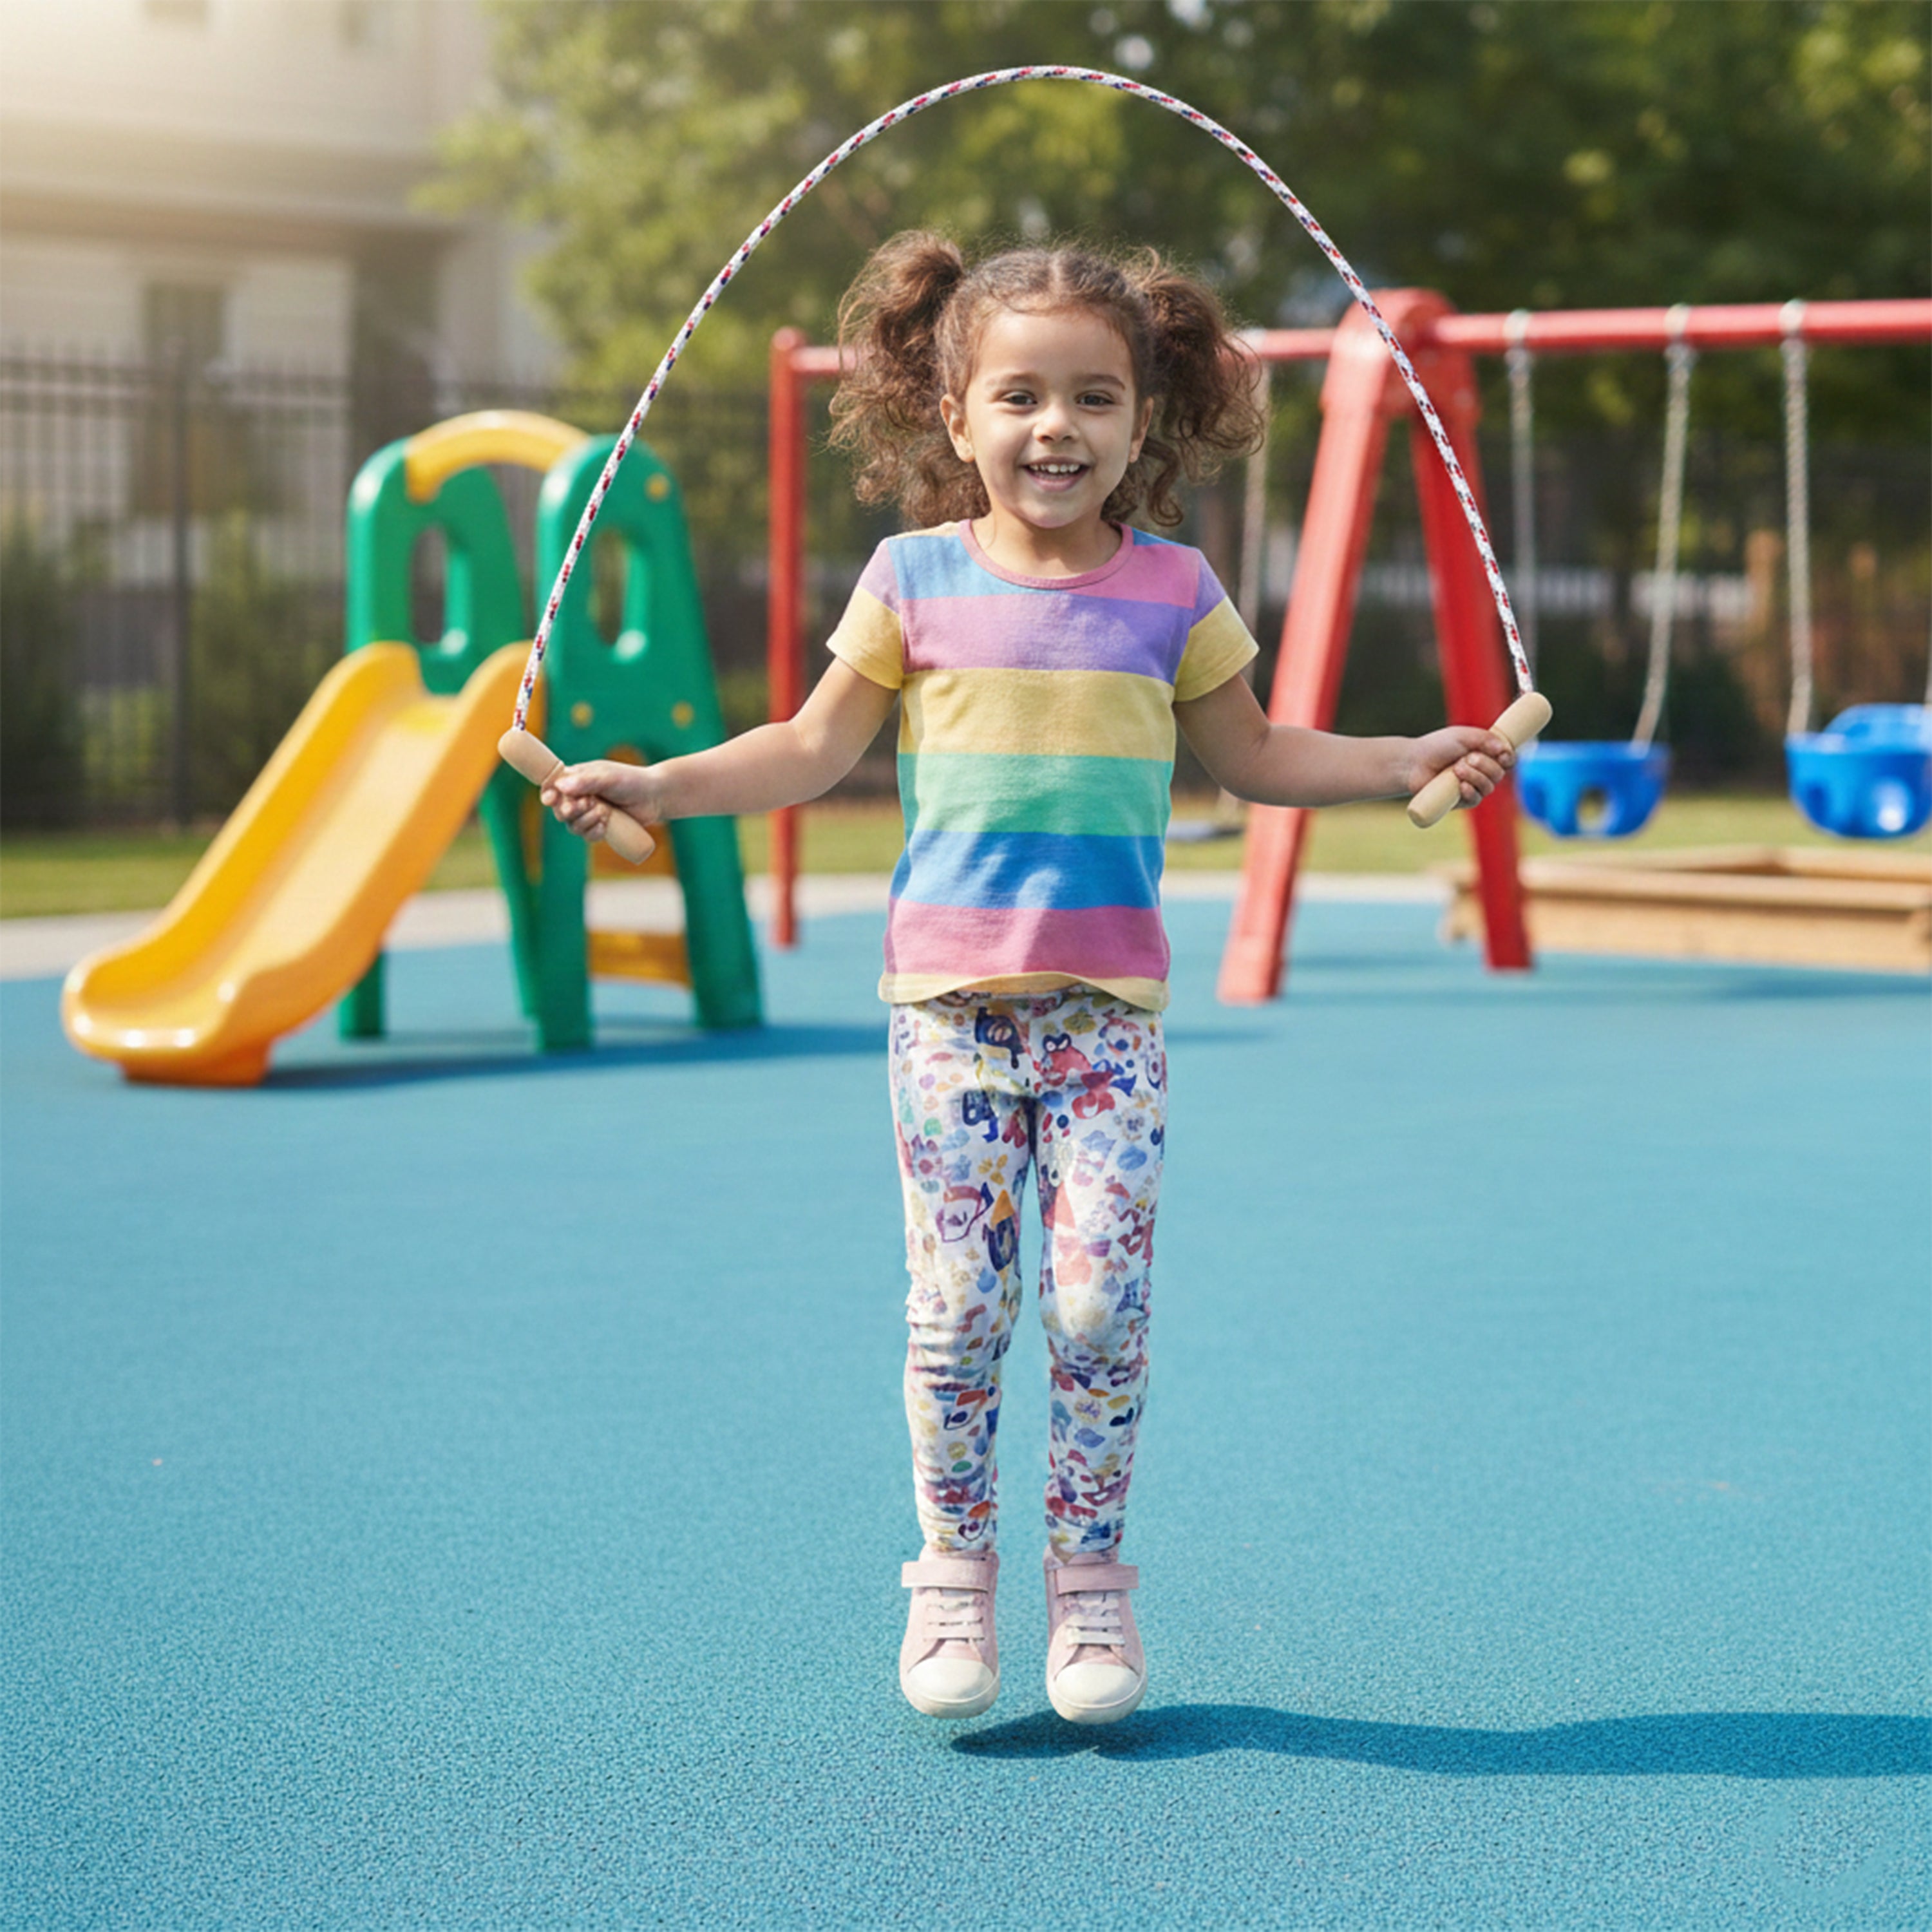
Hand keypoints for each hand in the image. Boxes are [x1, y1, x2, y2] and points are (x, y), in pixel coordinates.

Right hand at [540, 759, 663, 843]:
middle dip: (570, 810)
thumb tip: (560, 787)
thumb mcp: (608, 777)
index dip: (548, 795)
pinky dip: (593, 832)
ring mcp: (589, 813)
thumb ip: (586, 781)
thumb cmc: (630, 780)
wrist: (654, 797)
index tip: (551, 799)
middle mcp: (579, 797)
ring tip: (603, 812)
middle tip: (586, 804)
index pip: (552, 788)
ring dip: (585, 821)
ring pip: (573, 825)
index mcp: (576, 779)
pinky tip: (603, 827)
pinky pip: (587, 835)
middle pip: (560, 810)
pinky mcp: (600, 827)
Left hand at [1403, 727, 1512, 809]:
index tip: (1502, 755)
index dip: (1508, 758)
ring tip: (1457, 769)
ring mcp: (1471, 787)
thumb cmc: (1437, 746)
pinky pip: (1475, 799)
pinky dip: (1471, 792)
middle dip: (1486, 765)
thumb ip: (1484, 738)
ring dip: (1476, 777)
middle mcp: (1480, 772)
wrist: (1413, 762)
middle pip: (1499, 774)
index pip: (1506, 760)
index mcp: (1484, 755)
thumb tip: (1503, 749)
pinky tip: (1462, 786)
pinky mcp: (1460, 800)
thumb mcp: (1462, 735)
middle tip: (1468, 758)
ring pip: (1488, 787)